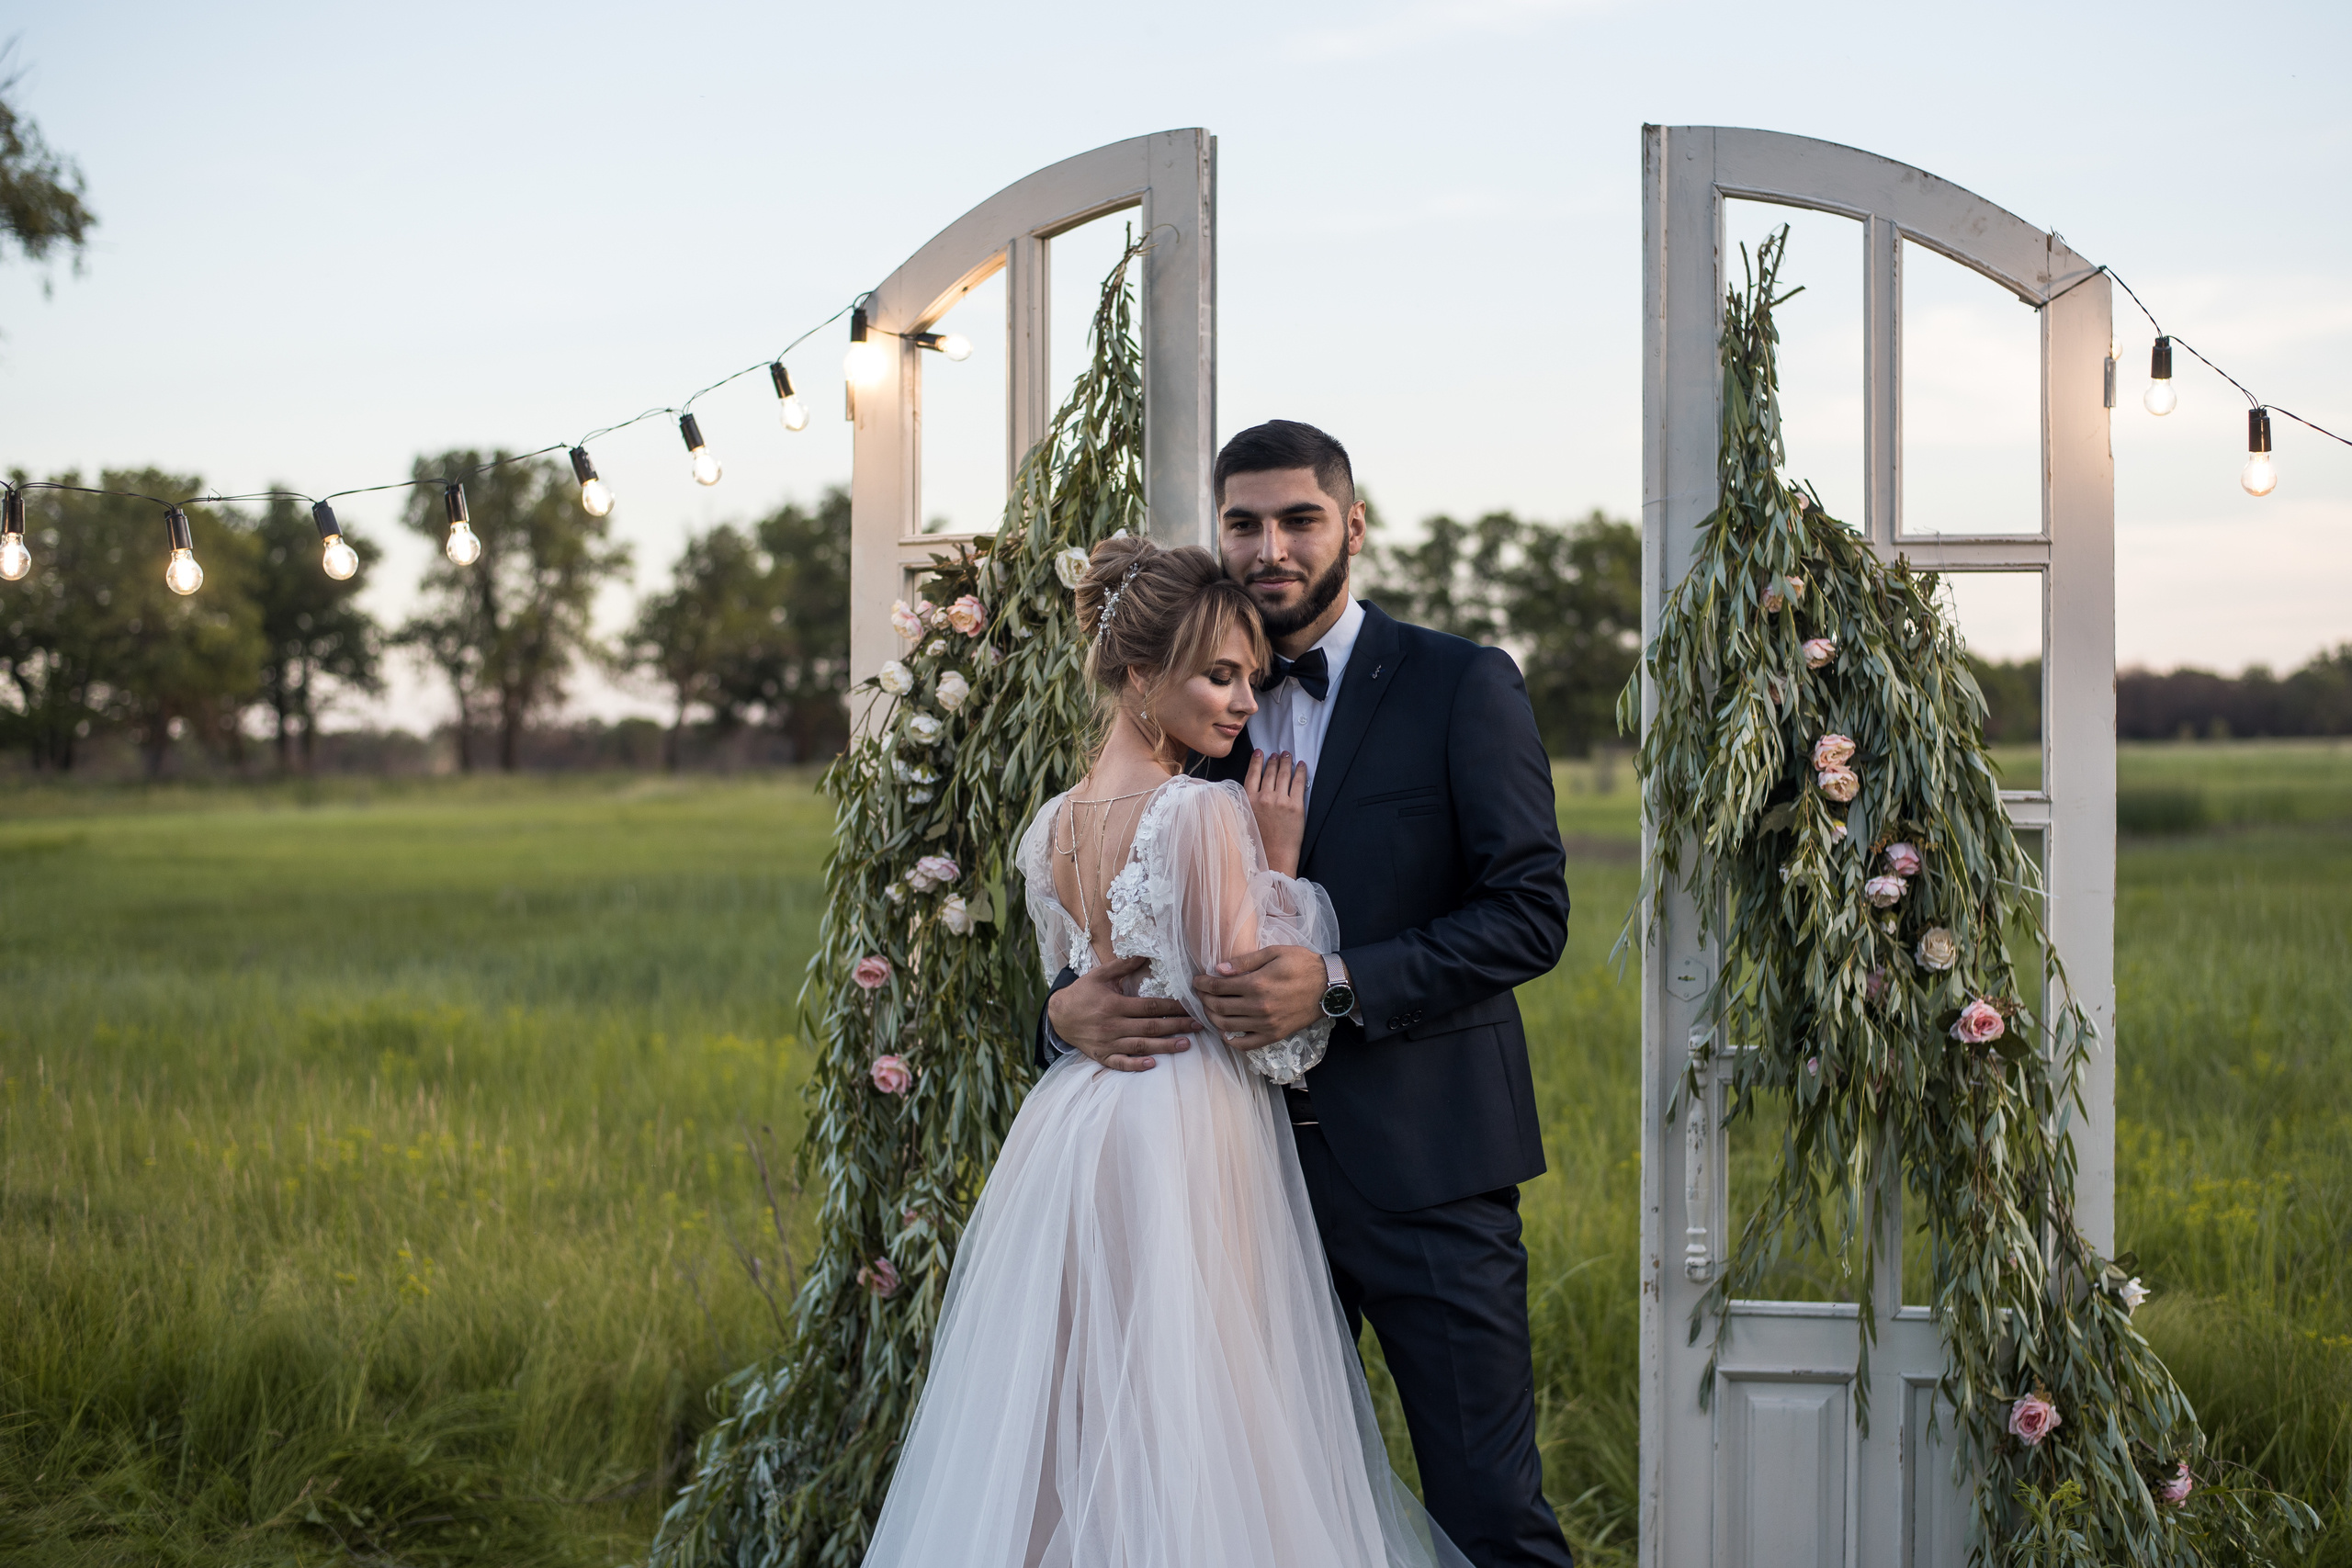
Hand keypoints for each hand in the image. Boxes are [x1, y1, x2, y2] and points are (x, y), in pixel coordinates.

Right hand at [1047, 955, 1194, 1071]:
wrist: (1058, 1015)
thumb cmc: (1082, 993)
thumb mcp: (1100, 975)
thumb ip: (1123, 966)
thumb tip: (1145, 954)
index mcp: (1114, 1005)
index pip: (1150, 1006)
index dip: (1172, 1006)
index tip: (1190, 1006)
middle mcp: (1113, 1025)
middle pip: (1150, 1027)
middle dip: (1177, 1026)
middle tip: (1198, 1025)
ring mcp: (1107, 1043)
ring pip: (1141, 1046)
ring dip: (1165, 1046)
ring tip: (1186, 1044)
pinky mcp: (1102, 1056)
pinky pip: (1121, 1063)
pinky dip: (1136, 1065)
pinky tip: (1152, 1064)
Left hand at [1194, 945, 1327, 1049]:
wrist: (1329, 987)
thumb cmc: (1303, 965)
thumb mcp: (1275, 952)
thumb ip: (1245, 961)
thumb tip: (1219, 969)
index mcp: (1257, 984)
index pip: (1218, 987)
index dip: (1203, 984)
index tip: (1197, 980)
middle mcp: (1259, 1007)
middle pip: (1218, 1007)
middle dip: (1203, 999)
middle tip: (1200, 993)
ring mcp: (1266, 1024)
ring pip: (1226, 1026)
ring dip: (1211, 1017)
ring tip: (1208, 1008)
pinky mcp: (1273, 1035)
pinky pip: (1245, 1044)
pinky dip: (1230, 1039)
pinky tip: (1224, 1030)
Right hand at [1244, 749, 1307, 875]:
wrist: (1274, 858)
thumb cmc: (1259, 843)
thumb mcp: (1245, 821)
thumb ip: (1247, 804)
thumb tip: (1253, 792)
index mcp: (1248, 801)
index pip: (1252, 775)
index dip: (1256, 762)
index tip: (1260, 753)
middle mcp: (1263, 798)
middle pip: (1269, 772)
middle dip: (1274, 760)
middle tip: (1277, 754)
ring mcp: (1280, 801)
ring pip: (1283, 775)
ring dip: (1286, 762)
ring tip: (1288, 755)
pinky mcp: (1295, 806)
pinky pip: (1298, 783)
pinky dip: (1300, 771)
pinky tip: (1301, 765)